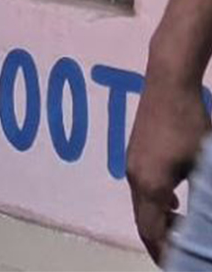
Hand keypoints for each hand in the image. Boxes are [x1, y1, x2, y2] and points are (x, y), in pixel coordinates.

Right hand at [128, 74, 208, 261]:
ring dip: (158, 220)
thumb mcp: (203, 165)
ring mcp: (131, 162)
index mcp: (150, 184)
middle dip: (160, 240)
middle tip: (181, 254)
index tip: (178, 264)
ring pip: (140, 203)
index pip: (151, 231)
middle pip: (142, 220)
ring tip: (182, 230)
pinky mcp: (134, 151)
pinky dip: (155, 203)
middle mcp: (134, 176)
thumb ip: (202, 194)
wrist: (167, 82)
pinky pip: (141, 188)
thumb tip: (204, 216)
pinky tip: (175, 201)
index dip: (163, 252)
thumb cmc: (190, 124)